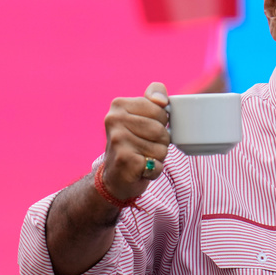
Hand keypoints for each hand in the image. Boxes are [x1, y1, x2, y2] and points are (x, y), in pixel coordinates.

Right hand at [100, 82, 170, 201]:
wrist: (114, 176)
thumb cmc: (134, 142)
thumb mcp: (143, 115)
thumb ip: (154, 98)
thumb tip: (161, 100)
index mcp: (119, 104)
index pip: (160, 109)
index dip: (161, 122)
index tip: (146, 129)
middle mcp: (114, 119)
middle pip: (161, 129)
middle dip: (161, 142)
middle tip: (144, 146)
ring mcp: (118, 140)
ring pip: (161, 148)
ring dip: (158, 156)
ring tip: (142, 156)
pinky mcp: (124, 159)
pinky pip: (157, 164)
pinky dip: (154, 170)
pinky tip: (140, 169)